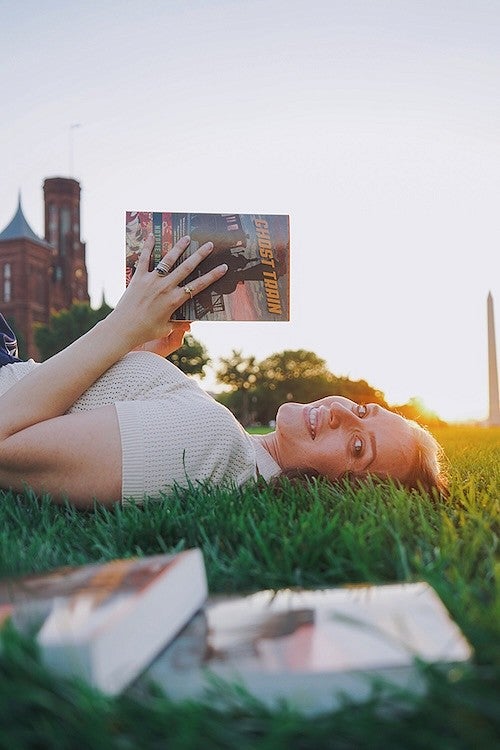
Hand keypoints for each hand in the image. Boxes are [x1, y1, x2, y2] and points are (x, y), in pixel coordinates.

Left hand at [111, 234, 226, 349]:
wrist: (122, 329)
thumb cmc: (145, 331)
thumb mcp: (166, 328)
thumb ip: (178, 323)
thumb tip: (189, 324)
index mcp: (174, 301)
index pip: (198, 285)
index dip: (212, 276)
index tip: (222, 267)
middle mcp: (165, 288)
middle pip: (186, 267)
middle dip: (199, 255)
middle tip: (209, 245)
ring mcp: (151, 281)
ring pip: (168, 260)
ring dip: (178, 248)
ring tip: (186, 238)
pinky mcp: (138, 278)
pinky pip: (144, 259)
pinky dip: (148, 247)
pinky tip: (151, 236)